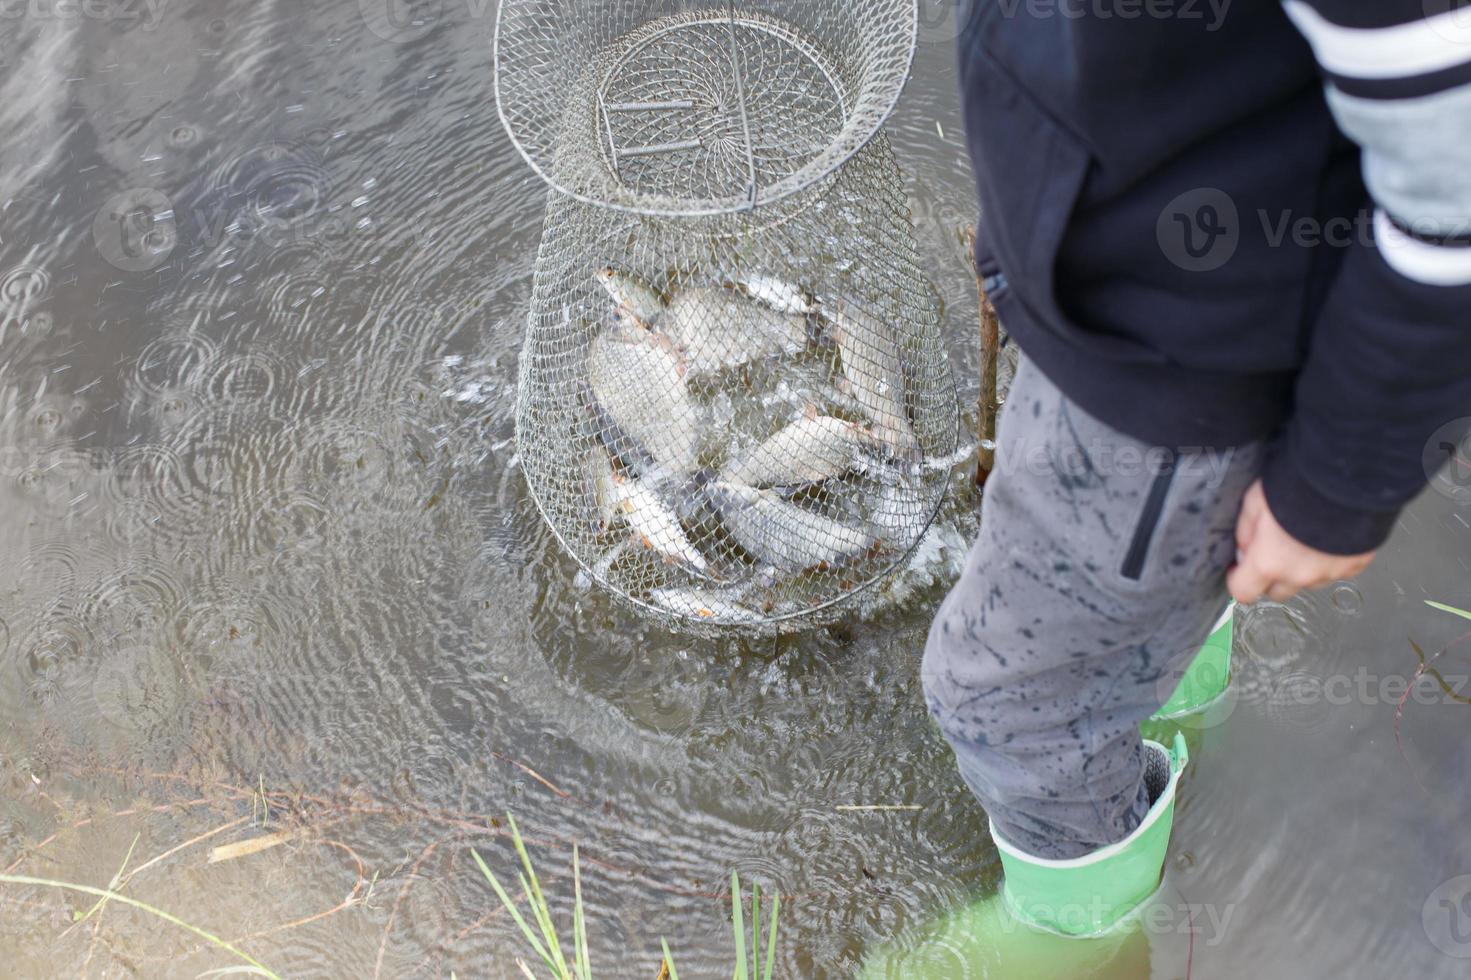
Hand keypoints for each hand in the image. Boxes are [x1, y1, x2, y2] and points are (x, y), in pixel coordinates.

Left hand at [1227, 480, 1375, 604]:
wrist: (1346, 479)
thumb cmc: (1297, 487)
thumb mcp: (1254, 502)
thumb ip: (1245, 532)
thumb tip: (1244, 549)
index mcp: (1268, 563)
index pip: (1244, 592)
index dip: (1238, 580)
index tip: (1239, 570)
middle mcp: (1299, 575)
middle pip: (1277, 591)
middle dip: (1270, 576)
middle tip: (1272, 551)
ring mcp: (1330, 573)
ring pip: (1307, 582)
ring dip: (1301, 569)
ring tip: (1304, 539)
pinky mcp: (1355, 566)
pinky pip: (1335, 572)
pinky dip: (1328, 561)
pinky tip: (1327, 539)